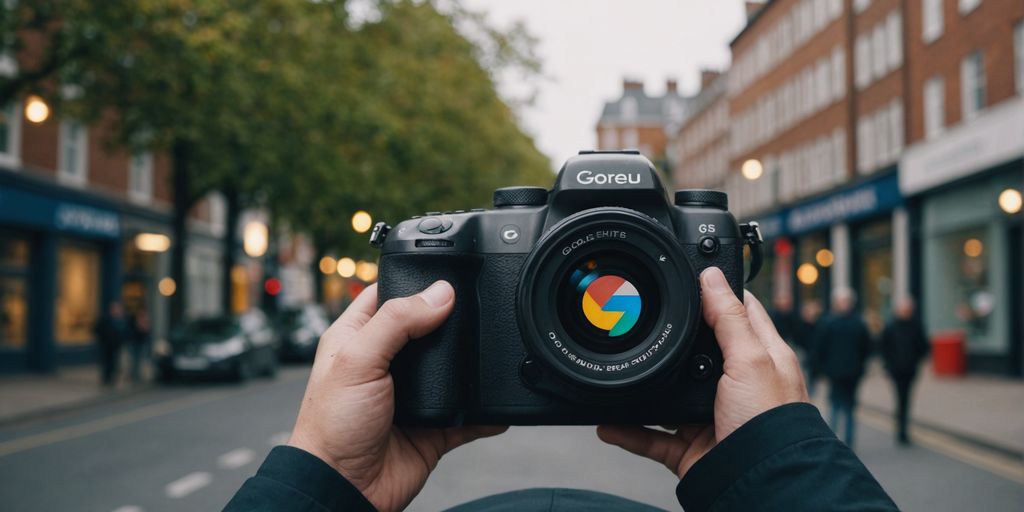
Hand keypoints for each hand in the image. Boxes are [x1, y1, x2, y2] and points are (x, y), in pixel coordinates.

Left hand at [288, 282, 505, 511]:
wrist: (345, 490)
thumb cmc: (330, 428)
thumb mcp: (356, 361)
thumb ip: (396, 323)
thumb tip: (440, 294)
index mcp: (359, 337)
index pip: (391, 294)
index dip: (415, 282)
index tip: (446, 276)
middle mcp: (386, 362)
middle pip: (429, 326)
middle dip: (452, 321)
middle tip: (473, 312)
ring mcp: (413, 393)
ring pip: (452, 367)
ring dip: (470, 364)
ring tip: (486, 351)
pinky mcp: (434, 424)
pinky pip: (469, 412)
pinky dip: (485, 409)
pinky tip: (497, 402)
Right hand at [597, 267, 808, 477]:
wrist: (762, 487)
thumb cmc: (772, 425)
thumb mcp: (751, 361)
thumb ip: (729, 320)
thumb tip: (712, 276)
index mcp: (760, 359)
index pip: (737, 314)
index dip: (714, 294)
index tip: (686, 277)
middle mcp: (736, 386)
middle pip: (696, 353)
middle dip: (669, 343)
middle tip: (638, 322)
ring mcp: (711, 417)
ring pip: (668, 396)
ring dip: (643, 390)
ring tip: (617, 373)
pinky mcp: (692, 448)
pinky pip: (652, 437)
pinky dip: (629, 432)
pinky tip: (608, 423)